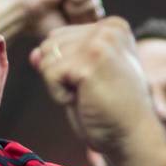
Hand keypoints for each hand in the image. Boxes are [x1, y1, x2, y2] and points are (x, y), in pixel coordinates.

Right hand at [0, 0, 103, 39]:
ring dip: (77, 10)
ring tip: (62, 6)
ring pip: (94, 3)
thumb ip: (89, 28)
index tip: (67, 25)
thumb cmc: (44, 26)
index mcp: (80, 11)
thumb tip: (107, 29)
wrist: (27, 13)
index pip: (97, 21)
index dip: (84, 27)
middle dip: (81, 18)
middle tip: (63, 14)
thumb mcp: (71, 32)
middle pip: (98, 12)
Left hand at [30, 17, 154, 157]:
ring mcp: (100, 42)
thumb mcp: (83, 78)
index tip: (95, 83)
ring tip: (88, 96)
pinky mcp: (90, 61)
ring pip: (46, 58)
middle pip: (50, 44)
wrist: (132, 138)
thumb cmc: (110, 112)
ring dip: (59, 85)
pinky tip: (84, 101)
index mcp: (112, 27)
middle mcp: (109, 28)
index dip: (66, 67)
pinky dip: (59, 95)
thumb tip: (33, 54)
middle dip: (59, 74)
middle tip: (90, 92)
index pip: (60, 37)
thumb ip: (61, 59)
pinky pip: (49, 74)